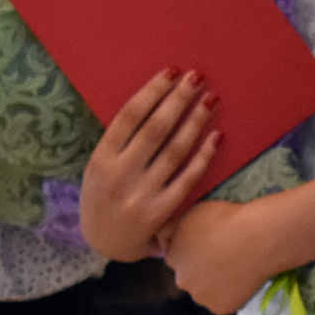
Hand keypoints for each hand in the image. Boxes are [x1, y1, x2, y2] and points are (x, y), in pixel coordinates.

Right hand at [78, 70, 217, 262]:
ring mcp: (141, 195)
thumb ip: (121, 141)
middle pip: (155, 128)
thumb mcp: (98, 167)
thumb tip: (156, 100)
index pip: (129, 116)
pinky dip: (203, 156)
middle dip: (178, 99)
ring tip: (210, 99)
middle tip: (197, 77)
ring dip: (195, 121)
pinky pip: (188, 178)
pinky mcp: (161, 212)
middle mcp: (120, 175)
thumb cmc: (103, 194)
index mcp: (101, 158)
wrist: (105, 242)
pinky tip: (216, 136)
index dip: (153, 91)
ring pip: (175, 150)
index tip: (172, 71)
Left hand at [162, 197, 288, 314]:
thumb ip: (171, 228)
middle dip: (201, 270)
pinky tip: (240, 278)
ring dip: (214, 283)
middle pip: (190, 277)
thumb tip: (163, 238)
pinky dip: (230, 293)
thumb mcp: (191, 213)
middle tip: (222, 256)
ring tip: (233, 266)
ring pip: (205, 291)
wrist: (258, 237)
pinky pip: (223, 301)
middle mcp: (183, 281)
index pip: (177, 258)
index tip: (208, 245)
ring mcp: (202, 297)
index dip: (193, 251)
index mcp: (173, 258)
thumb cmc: (227, 219)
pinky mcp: (220, 308)